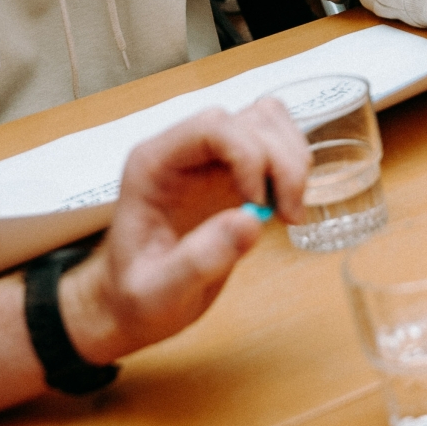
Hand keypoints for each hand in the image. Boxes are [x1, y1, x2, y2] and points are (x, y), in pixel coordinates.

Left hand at [57, 101, 312, 364]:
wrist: (133, 305)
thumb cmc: (136, 299)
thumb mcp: (158, 294)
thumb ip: (198, 261)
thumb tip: (252, 221)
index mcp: (154, 164)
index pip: (212, 127)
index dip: (248, 155)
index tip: (261, 207)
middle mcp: (184, 151)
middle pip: (249, 121)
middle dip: (280, 163)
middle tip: (288, 218)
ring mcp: (211, 158)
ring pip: (268, 122)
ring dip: (293, 161)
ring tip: (289, 214)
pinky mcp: (234, 172)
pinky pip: (275, 143)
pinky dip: (293, 169)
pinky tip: (285, 210)